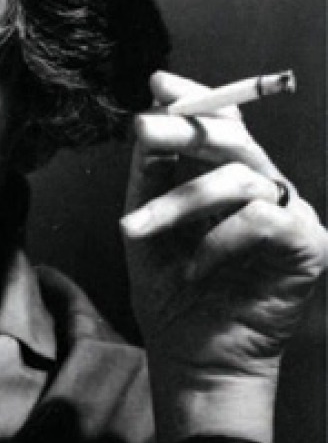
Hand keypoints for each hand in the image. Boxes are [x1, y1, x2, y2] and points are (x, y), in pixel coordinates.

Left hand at [121, 71, 327, 442]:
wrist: (193, 358)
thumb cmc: (170, 294)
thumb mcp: (147, 225)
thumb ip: (151, 175)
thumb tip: (147, 119)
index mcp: (229, 181)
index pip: (225, 124)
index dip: (197, 98)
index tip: (159, 84)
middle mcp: (264, 191)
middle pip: (235, 138)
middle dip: (185, 127)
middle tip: (143, 128)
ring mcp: (290, 215)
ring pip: (239, 176)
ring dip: (179, 200)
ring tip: (136, 231)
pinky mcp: (306, 245)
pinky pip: (259, 218)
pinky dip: (217, 239)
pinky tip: (196, 268)